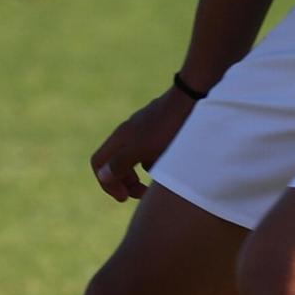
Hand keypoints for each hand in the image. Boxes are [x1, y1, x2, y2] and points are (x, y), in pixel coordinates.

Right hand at [90, 87, 201, 202]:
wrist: (196, 96)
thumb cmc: (170, 126)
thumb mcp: (142, 149)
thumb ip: (120, 163)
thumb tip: (103, 176)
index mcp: (121, 136)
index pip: (98, 163)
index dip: (106, 184)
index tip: (124, 198)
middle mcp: (129, 131)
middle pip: (116, 163)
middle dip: (126, 183)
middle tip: (144, 195)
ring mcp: (146, 128)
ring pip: (136, 157)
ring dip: (144, 173)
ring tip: (163, 177)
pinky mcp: (163, 126)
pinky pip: (152, 149)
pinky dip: (158, 160)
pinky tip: (175, 161)